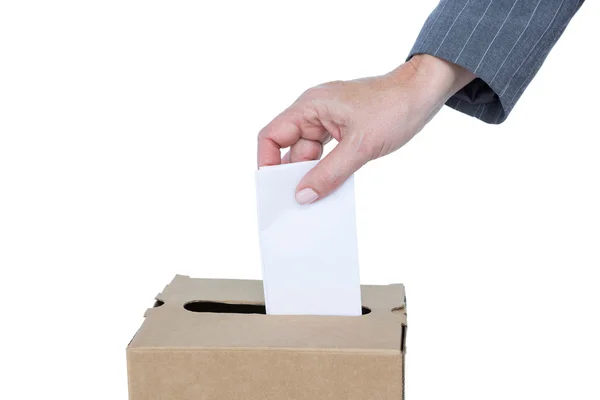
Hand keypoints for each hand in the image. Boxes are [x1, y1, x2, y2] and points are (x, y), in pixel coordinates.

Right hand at [257, 54, 474, 203]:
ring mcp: (328, 119)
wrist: (424, 92)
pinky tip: (332, 185)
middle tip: (298, 200)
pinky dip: (326, 168)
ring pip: (308, 152)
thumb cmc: (394, 108)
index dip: (267, 162)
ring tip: (317, 196)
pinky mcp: (342, 127)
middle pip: (289, 147)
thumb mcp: (360, 147)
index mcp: (310, 106)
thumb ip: (328, 173)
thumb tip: (302, 195)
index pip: (272, 135)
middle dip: (292, 173)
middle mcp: (313, 111)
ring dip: (312, 173)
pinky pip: (325, 152)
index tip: (274, 187)